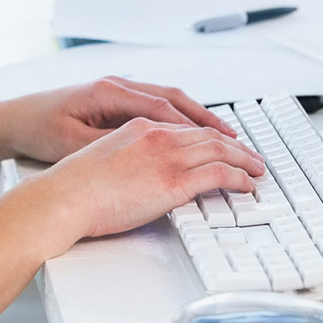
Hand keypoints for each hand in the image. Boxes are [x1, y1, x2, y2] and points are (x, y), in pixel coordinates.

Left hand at [2, 75, 239, 163]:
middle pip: (173, 99)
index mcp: (109, 92)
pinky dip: (176, 118)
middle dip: (207, 119)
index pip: (165, 107)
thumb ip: (115, 145)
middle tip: (238, 140)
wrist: (12, 120)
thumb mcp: (76, 143)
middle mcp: (115, 86)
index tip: (225, 143)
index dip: (198, 126)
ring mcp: (114, 90)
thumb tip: (152, 153)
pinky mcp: (110, 100)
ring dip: (195, 117)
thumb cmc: (39, 130)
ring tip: (225, 137)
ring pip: (166, 100)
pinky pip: (153, 105)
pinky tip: (190, 135)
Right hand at [34, 115, 264, 248]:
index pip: (184, 127)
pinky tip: (247, 185)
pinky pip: (220, 174)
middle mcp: (156, 135)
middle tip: (251, 156)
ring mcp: (166, 156)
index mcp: (138, 126)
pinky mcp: (174, 181)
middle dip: (235, 145)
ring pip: (220, 150)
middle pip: (208, 135)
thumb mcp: (105, 156)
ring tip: (257, 169)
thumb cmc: (76, 184)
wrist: (66, 196)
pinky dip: (239, 177)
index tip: (222, 145)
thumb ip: (130, 156)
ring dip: (244, 159)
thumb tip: (143, 173)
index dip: (209, 135)